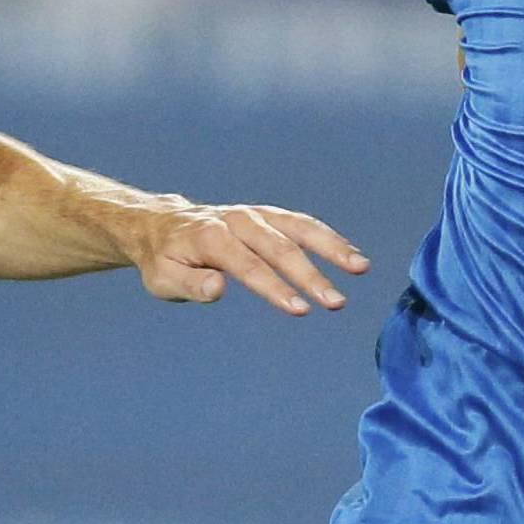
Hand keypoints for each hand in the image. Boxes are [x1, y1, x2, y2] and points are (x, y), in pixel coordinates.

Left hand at [134, 203, 370, 315]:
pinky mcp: (268, 215)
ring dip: (332, 247)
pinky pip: (302, 224)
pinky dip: (328, 238)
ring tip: (361, 267)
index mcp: (210, 236)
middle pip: (280, 247)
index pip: (248, 265)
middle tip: (336, 302)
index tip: (300, 309)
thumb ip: (190, 285)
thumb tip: (218, 288)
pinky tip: (351, 256)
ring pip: (299, 228)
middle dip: (311, 275)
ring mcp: (256, 215)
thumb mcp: (164, 278)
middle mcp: (238, 220)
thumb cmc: (165, 259)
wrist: (163, 224)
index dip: (275, 287)